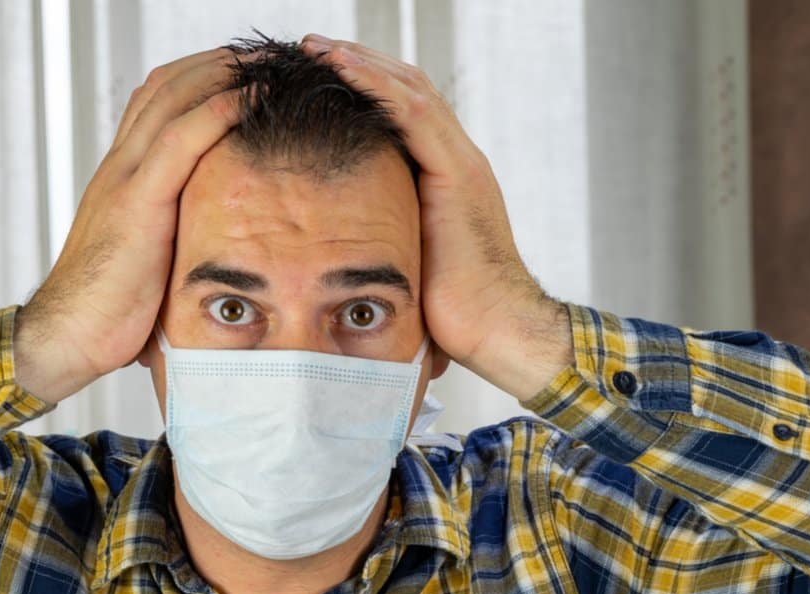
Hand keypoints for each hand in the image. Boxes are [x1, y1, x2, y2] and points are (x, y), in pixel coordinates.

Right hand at [15, 49, 244, 403]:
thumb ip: (172, 234)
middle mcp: (120, 166)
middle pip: (165, 86)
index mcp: (122, 176)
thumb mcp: (149, 257)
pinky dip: (217, 111)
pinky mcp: (137, 203)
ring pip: (172, 99)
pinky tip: (249, 98)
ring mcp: (125, 179)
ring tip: (265, 62)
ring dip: (222, 72)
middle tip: (262, 53)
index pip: (156, 103)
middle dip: (215, 62)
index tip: (240, 70)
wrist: (69, 334)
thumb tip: (212, 242)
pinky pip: (180, 141)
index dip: (198, 78)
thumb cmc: (111, 307)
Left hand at [299, 35, 571, 401]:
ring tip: (319, 47)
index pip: (406, 113)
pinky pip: (412, 114)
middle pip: (408, 90)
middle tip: (313, 48)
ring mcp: (462, 165)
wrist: (496, 330)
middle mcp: (459, 161)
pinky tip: (341, 68)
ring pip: (410, 90)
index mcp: (447, 179)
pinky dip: (375, 85)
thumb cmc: (451, 313)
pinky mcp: (457, 175)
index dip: (366, 86)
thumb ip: (386, 240)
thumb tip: (342, 253)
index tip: (321, 74)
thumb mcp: (408, 263)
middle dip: (360, 64)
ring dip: (361, 64)